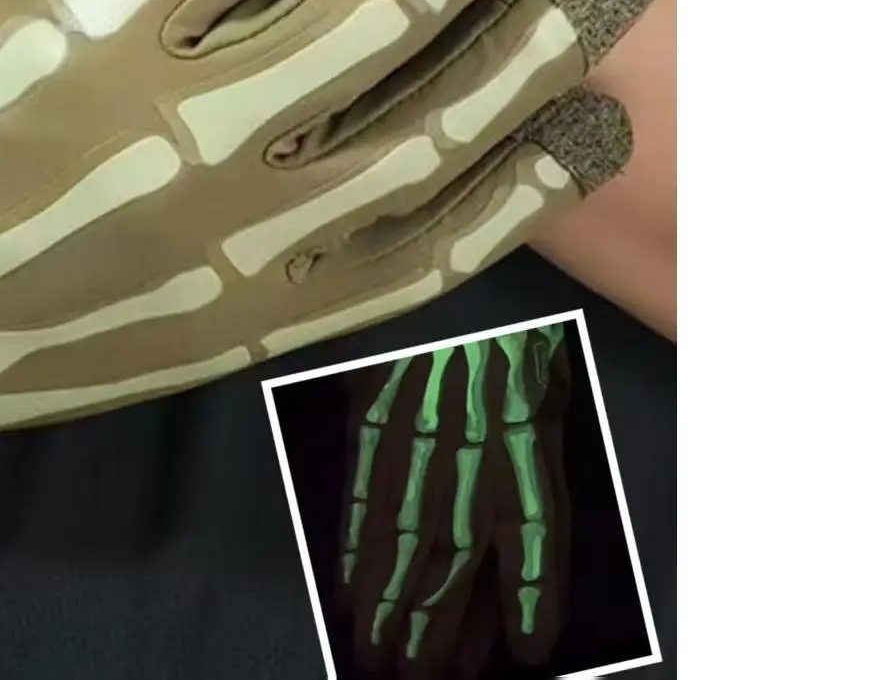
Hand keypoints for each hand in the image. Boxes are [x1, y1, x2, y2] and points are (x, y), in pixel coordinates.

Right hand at [340, 324, 571, 677]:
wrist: (449, 257)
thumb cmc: (510, 332)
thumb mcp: (548, 386)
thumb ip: (537, 453)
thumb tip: (518, 540)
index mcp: (525, 426)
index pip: (533, 525)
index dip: (533, 592)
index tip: (530, 654)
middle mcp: (470, 432)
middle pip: (453, 546)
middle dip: (435, 622)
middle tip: (412, 676)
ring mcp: (415, 420)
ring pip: (401, 525)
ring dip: (386, 598)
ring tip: (371, 652)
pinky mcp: (371, 402)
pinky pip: (362, 480)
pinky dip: (353, 539)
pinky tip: (345, 586)